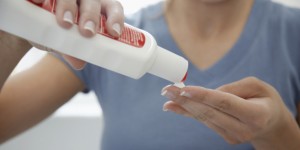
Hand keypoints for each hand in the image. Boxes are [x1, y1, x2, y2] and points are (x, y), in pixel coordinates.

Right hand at [30, 0, 124, 68]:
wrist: (32, 24)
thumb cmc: (58, 32)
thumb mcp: (66, 43)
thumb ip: (73, 51)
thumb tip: (79, 63)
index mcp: (97, 8)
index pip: (113, 8)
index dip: (116, 19)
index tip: (114, 33)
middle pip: (92, 1)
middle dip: (91, 16)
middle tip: (87, 32)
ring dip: (68, 6)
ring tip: (65, 23)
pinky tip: (39, 2)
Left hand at [161, 77, 299, 148]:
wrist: (271, 123)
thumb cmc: (265, 100)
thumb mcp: (258, 86)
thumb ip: (235, 87)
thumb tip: (209, 93)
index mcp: (256, 115)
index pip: (225, 103)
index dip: (203, 96)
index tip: (184, 89)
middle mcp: (244, 129)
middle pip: (210, 112)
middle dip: (186, 100)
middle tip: (168, 89)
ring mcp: (233, 136)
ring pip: (204, 117)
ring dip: (183, 105)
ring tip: (167, 94)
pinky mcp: (225, 137)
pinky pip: (204, 121)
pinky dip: (188, 112)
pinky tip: (173, 106)